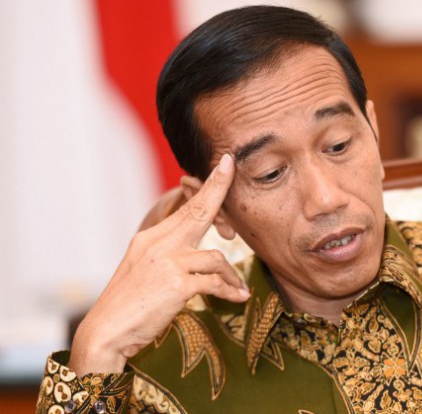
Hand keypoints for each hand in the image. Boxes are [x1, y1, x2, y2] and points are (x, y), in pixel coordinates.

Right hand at [69, 154, 247, 374]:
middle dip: (219, 189)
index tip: (224, 165)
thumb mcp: (145, 270)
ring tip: (236, 288)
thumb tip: (200, 254)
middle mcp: (158, 244)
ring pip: (216, 257)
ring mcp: (167, 262)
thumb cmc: (130, 305)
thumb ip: (169, 255)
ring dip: (230, 274)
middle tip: (233, 168)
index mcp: (150, 238)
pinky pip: (214, 282)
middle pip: (198, 211)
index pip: (184, 208)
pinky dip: (229, 290)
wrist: (106, 333)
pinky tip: (238, 298)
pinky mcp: (176, 284)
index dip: (208, 186)